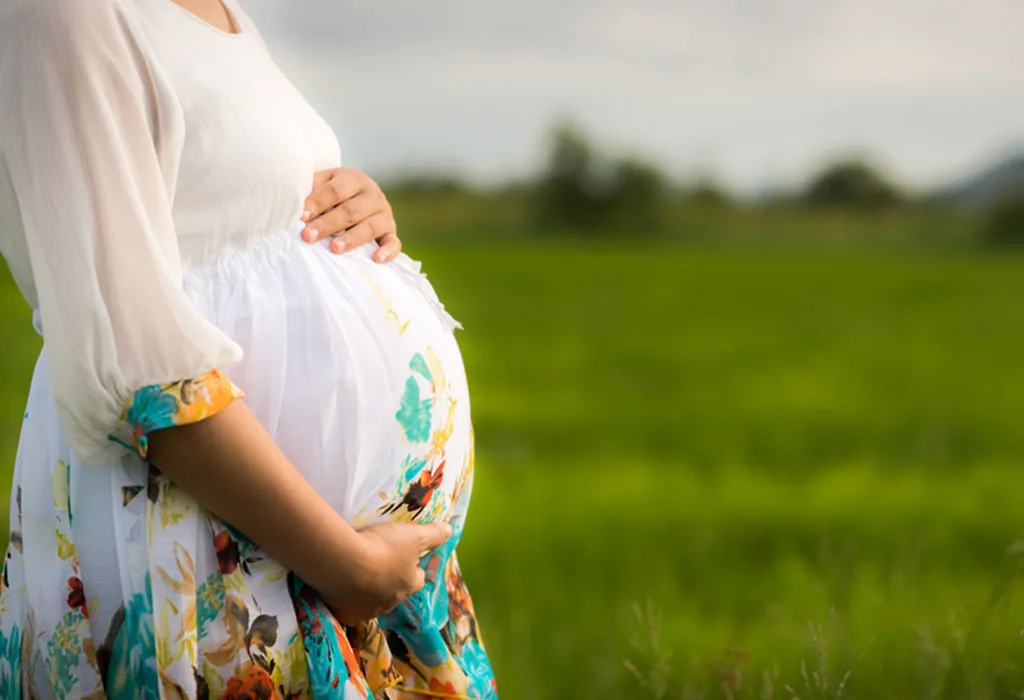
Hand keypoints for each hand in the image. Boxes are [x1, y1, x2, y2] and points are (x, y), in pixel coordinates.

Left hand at [300, 167, 400, 262]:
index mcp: (354, 179)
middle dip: (328, 224)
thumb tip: (293, 209)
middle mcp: (373, 195)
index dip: (318, 203)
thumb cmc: (333, 194)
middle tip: (308, 236)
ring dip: (352, 238)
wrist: (359, 196)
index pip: (336, 191)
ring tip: (334, 249)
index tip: (302, 216)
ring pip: (370, 227)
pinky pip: (394, 243)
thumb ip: (310, 193)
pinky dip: (387, 251)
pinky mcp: (391, 232)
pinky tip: (376, 259)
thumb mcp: (322, 185)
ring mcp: (385, 214)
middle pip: (351, 210)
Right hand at [325, 520, 451, 623]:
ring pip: (372, 601)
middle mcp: (391, 602)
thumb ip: (433, 534)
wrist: (343, 562)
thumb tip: (450, 531)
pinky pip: (349, 607)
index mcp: (409, 584)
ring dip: (368, 590)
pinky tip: (340, 584)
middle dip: (390, 580)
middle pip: (395, 592)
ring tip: (357, 572)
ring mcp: (368, 610)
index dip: (413, 568)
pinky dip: (347, 598)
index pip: (418, 579)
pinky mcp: (346, 614)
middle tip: (378, 562)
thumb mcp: (413, 535)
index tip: (406, 557)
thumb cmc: (383, 547)